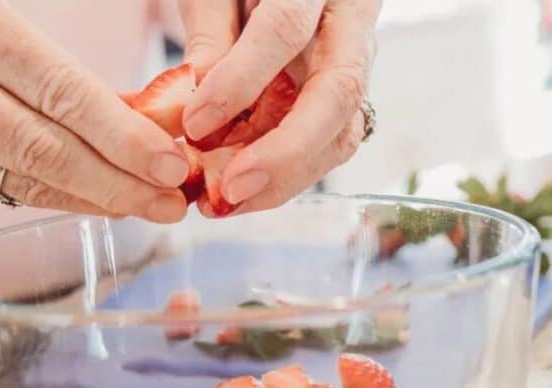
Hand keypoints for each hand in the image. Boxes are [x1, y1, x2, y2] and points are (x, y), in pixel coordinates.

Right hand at [0, 0, 190, 222]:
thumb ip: (56, 69)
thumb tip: (144, 126)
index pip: (58, 89)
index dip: (120, 133)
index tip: (170, 160)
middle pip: (42, 147)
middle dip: (119, 181)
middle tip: (174, 199)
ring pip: (23, 180)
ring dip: (95, 199)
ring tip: (149, 206)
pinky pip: (0, 197)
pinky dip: (55, 201)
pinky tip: (95, 202)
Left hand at [179, 0, 380, 214]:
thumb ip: (209, 35)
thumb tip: (195, 106)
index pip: (285, 29)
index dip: (240, 81)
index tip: (195, 123)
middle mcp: (351, 23)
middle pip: (337, 92)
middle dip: (284, 151)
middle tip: (231, 188)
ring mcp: (357, 63)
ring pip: (342, 130)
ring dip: (286, 176)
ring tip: (228, 200)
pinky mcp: (346, 99)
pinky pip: (329, 144)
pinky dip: (287, 175)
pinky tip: (244, 191)